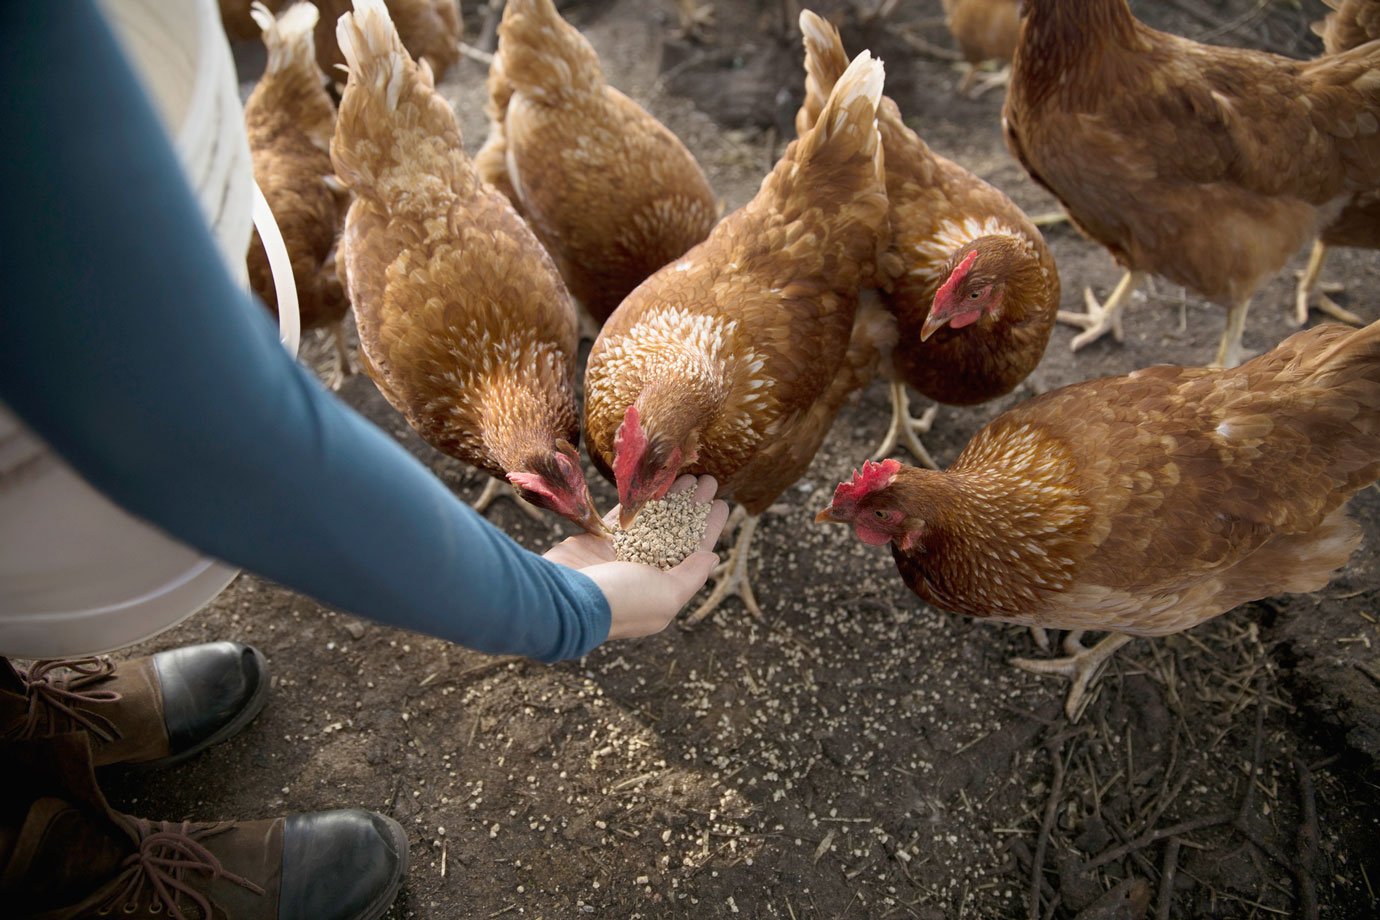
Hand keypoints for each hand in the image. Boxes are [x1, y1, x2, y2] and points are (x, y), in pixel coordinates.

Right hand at [544, 474, 728, 639]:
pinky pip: (625, 515)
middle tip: (707, 479)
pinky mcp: (599, 540)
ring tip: (687, 474)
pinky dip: (640, 499)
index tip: (722, 504)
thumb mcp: (667, 595)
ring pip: (653, 521)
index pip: (694, 553)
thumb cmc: (621, 600)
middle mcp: (644, 572)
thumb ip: (691, 576)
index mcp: (664, 588)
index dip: (708, 528)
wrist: (564, 598)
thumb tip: (712, 557)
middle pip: (676, 533)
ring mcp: (621, 555)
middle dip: (692, 507)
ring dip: (670, 499)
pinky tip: (655, 481)